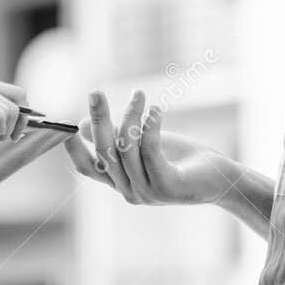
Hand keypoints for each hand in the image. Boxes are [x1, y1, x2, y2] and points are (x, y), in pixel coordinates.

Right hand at [63, 89, 239, 206]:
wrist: (220, 178)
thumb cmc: (181, 159)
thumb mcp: (143, 145)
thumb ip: (116, 138)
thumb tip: (82, 125)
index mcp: (120, 182)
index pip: (88, 168)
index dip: (73, 149)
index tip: (63, 126)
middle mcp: (129, 191)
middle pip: (104, 152)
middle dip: (99, 119)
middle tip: (95, 92)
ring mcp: (146, 192)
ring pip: (127, 148)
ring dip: (131, 115)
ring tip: (139, 94)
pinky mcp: (166, 186)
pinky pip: (150, 150)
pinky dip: (150, 126)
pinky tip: (156, 110)